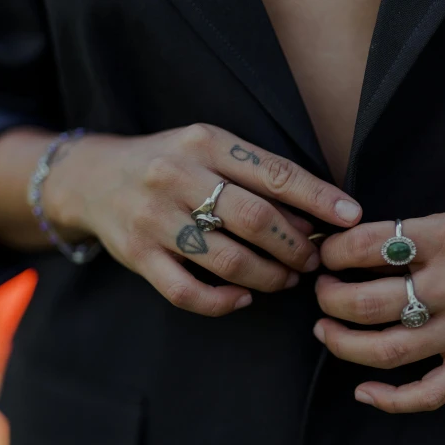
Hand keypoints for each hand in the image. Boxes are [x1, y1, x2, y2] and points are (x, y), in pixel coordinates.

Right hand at [45, 123, 361, 316]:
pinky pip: (188, 292)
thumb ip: (255, 174)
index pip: (275, 173)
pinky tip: (243, 298)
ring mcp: (154, 219)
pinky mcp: (137, 255)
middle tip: (312, 261)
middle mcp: (177, 176)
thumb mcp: (209, 148)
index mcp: (205, 142)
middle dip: (295, 246)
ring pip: (227, 260)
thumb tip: (315, 213)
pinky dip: (223, 302)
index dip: (318, 198)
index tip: (350, 217)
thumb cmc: (169, 163)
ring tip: (286, 280)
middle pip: (255, 219)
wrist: (94, 178)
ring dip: (268, 277)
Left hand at [315, 209, 444, 412]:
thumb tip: (346, 253)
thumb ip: (406, 237)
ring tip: (325, 328)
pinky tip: (362, 391)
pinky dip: (389, 400)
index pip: (365, 246)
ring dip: (341, 342)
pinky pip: (428, 394)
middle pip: (366, 303)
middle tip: (321, 290)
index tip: (325, 255)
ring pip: (385, 350)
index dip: (332, 252)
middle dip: (327, 298)